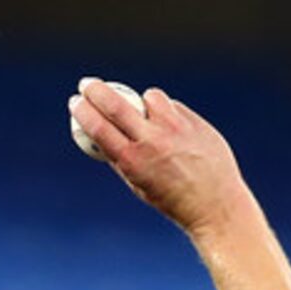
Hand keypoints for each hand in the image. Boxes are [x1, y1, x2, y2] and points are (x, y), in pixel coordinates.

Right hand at [67, 79, 253, 239]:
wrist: (214, 205)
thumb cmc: (173, 199)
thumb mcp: (139, 185)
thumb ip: (121, 158)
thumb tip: (101, 135)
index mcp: (133, 161)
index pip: (98, 127)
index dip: (83, 111)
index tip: (75, 102)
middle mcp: (152, 141)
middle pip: (115, 104)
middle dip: (95, 90)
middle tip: (86, 84)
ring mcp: (175, 128)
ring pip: (150, 97)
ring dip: (143, 102)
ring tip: (148, 119)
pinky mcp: (194, 122)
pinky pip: (173, 106)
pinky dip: (167, 113)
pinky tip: (174, 132)